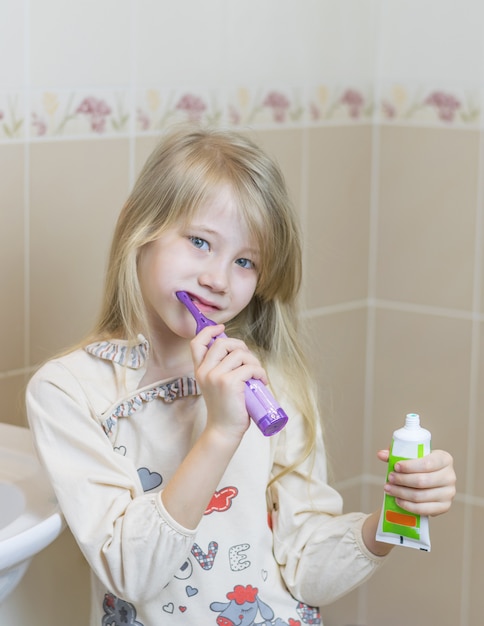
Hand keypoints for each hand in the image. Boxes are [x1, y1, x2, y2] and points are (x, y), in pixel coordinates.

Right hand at [190, 324, 266, 438]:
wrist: (223, 430)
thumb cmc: (225, 408)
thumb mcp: (216, 385)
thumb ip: (220, 369)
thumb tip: (238, 352)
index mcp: (199, 370)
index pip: (197, 343)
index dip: (209, 331)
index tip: (221, 329)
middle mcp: (205, 371)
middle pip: (222, 343)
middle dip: (240, 346)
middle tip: (248, 359)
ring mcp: (216, 376)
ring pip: (240, 354)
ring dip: (253, 362)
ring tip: (257, 375)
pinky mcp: (230, 383)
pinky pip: (249, 368)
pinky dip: (259, 372)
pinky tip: (261, 381)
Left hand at [377, 448, 455, 516]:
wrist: (427, 482)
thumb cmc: (418, 466)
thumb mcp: (411, 457)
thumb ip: (396, 453)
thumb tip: (381, 454)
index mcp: (444, 459)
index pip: (427, 463)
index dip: (409, 466)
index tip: (395, 466)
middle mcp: (450, 476)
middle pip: (422, 481)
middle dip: (402, 480)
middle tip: (389, 478)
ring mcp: (449, 493)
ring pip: (421, 495)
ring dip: (401, 493)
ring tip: (388, 489)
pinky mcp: (445, 507)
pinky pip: (424, 509)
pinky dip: (408, 506)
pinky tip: (398, 500)